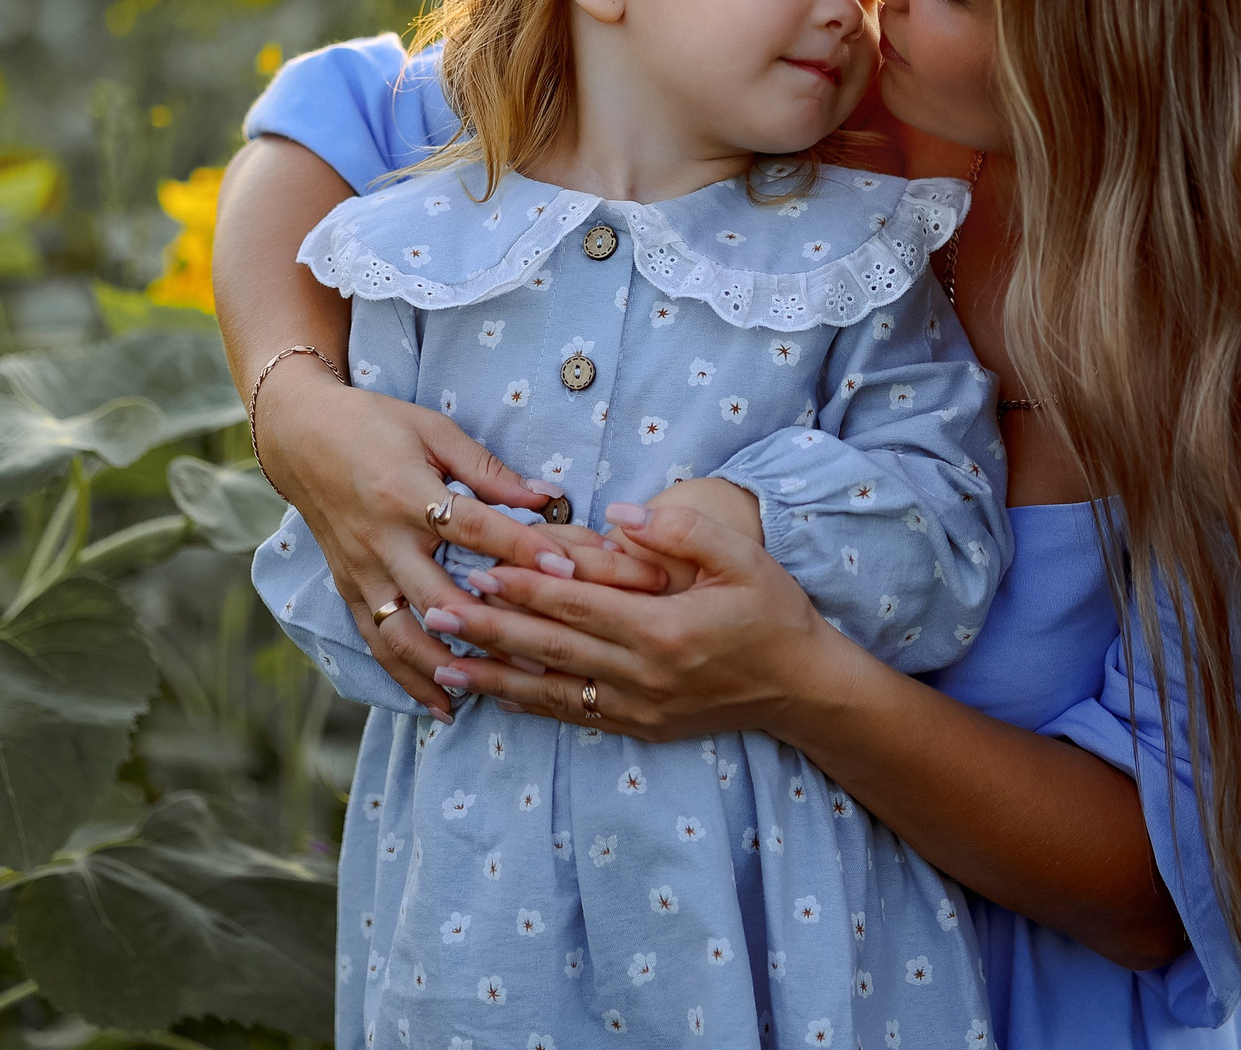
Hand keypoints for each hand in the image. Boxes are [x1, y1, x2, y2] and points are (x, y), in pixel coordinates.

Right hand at [252, 365, 570, 718]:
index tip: (567, 569)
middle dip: (491, 630)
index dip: (522, 549)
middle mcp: (382, 540)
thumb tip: (544, 496)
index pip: (474, 528)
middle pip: (439, 597)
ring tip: (493, 691)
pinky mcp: (348, 589)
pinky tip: (441, 703)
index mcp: (407, 492)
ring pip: (403, 635)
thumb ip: (486, 469)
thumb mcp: (433, 430)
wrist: (300, 437)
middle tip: (542, 654)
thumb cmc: (375, 425)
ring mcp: (362, 571)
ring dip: (447, 669)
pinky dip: (408, 677)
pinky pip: (377, 642)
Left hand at [419, 499, 846, 742]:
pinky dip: (532, 704)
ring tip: (444, 664)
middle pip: (552, 650)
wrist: (803, 687)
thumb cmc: (774, 613)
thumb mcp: (742, 557)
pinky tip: (496, 694)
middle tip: (438, 614)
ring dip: (496, 676)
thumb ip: (681, 531)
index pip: (579, 604)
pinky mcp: (641, 726)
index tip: (479, 572)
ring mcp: (641, 707)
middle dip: (491, 631)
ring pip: (553, 691)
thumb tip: (621, 514)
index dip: (526, 589)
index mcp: (665, 628)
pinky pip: (576, 715)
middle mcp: (645, 675)